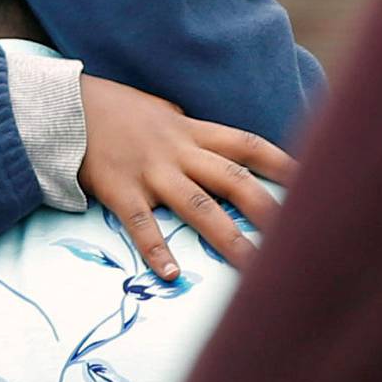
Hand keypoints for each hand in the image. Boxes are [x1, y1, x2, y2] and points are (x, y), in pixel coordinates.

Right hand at [78, 77, 294, 278]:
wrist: (64, 107)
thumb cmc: (115, 110)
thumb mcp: (162, 112)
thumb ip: (192, 132)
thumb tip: (217, 148)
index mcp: (191, 131)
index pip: (248, 145)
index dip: (284, 162)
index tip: (317, 179)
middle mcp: (178, 151)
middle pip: (234, 180)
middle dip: (269, 208)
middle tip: (300, 236)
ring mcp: (150, 172)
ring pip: (197, 206)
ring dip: (227, 237)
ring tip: (253, 267)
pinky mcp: (120, 190)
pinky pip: (141, 224)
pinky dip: (156, 250)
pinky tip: (171, 274)